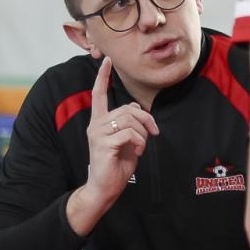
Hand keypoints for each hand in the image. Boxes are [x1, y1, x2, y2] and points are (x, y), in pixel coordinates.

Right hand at [69, 57, 158, 232]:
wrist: (105, 188)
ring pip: (129, 120)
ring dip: (143, 133)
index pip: (98, 94)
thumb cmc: (116, 165)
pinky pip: (129, 134)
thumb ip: (129, 123)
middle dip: (146, 119)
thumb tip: (135, 108)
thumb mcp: (127, 140)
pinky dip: (140, 142)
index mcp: (99, 122)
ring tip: (141, 146)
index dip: (102, 77)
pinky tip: (138, 152)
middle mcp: (95, 125)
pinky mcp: (103, 144)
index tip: (106, 61)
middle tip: (153, 132)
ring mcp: (98, 134)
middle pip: (127, 108)